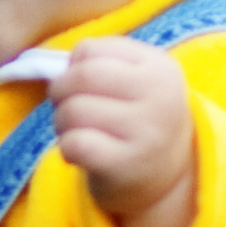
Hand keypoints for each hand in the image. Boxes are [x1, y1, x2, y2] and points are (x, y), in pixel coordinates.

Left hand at [50, 35, 200, 226]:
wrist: (167, 177)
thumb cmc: (137, 120)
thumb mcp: (133, 82)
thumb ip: (98, 63)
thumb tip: (58, 67)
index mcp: (160, 68)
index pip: (91, 49)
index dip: (72, 66)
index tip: (82, 86)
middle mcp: (160, 96)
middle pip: (82, 76)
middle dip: (60, 91)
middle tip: (67, 108)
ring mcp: (147, 132)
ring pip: (74, 110)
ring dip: (61, 122)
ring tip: (76, 131)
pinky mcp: (127, 165)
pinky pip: (75, 143)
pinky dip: (66, 147)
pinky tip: (79, 153)